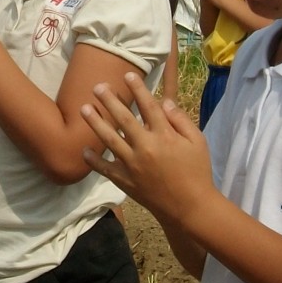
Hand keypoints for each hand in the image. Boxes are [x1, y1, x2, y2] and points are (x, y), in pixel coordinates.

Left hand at [81, 70, 213, 222]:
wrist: (190, 208)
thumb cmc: (198, 172)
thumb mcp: (198, 142)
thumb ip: (181, 121)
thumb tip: (164, 102)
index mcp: (165, 136)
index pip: (148, 106)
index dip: (137, 89)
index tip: (127, 75)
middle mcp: (145, 147)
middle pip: (123, 118)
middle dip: (109, 100)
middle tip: (97, 87)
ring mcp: (132, 165)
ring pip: (109, 139)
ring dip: (95, 122)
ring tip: (84, 108)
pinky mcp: (125, 181)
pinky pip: (105, 169)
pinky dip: (93, 160)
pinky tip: (83, 150)